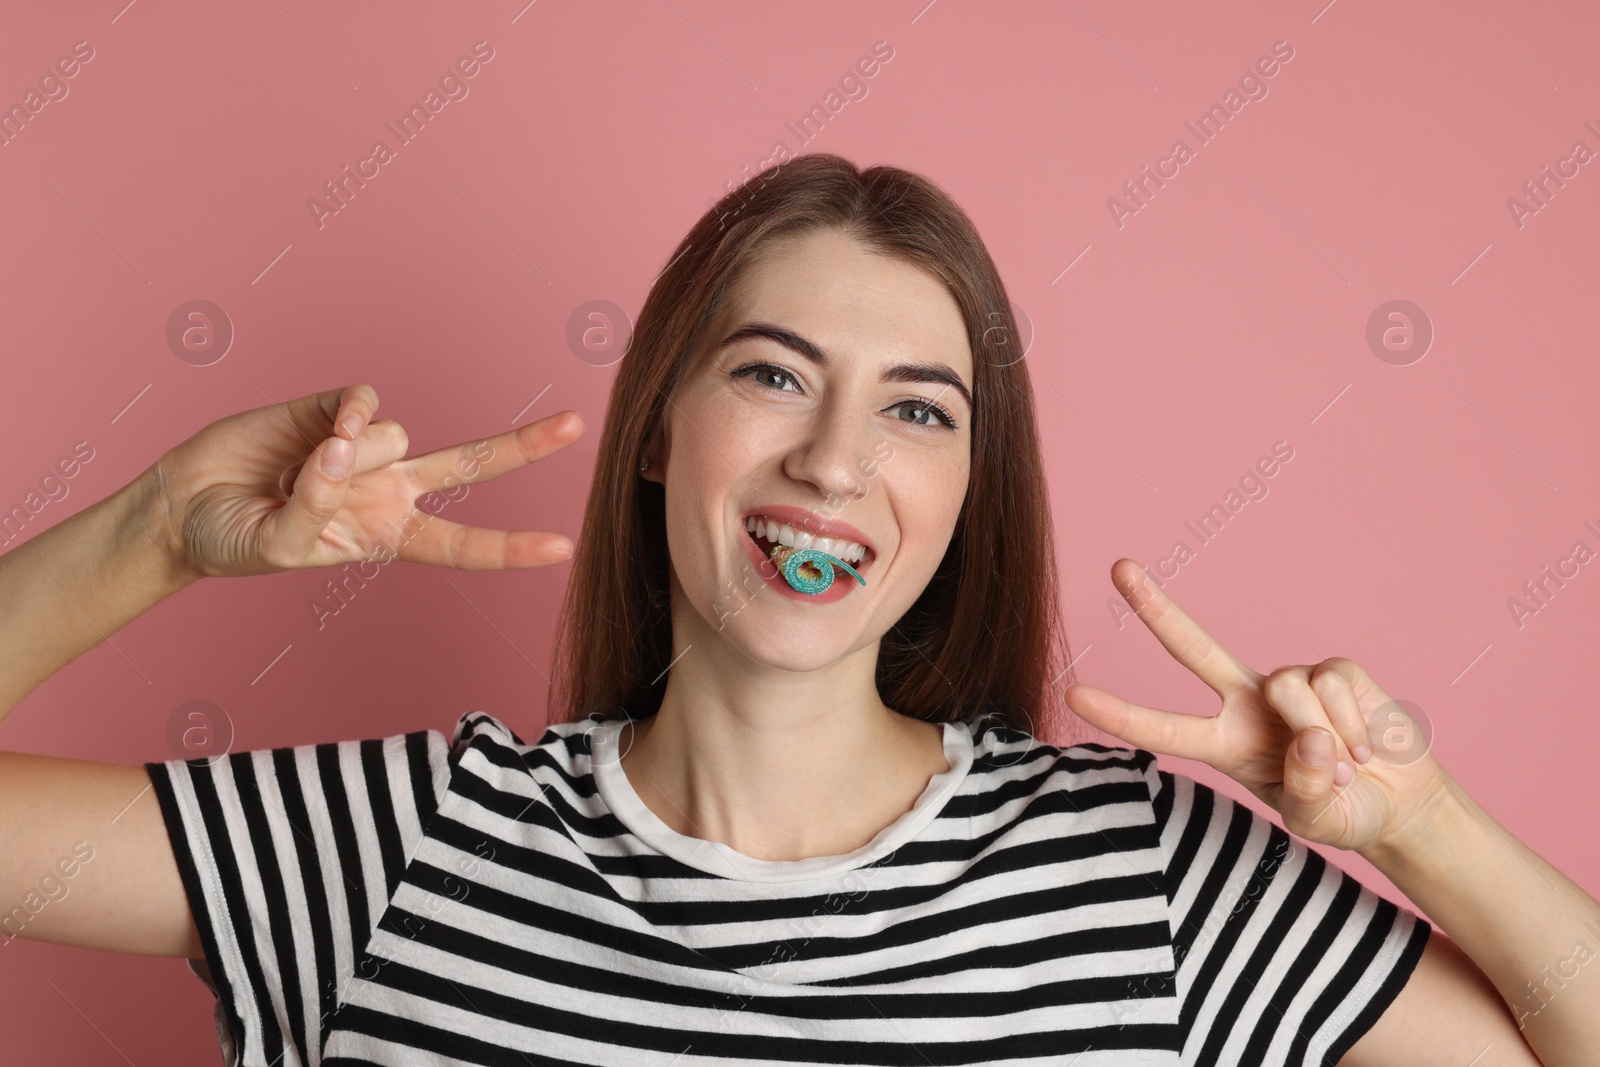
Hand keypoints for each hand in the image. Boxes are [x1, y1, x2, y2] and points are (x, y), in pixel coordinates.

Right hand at [151, 383, 583, 578]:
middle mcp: (391, 488)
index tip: (564, 549)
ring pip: (397, 437)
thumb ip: (315, 507)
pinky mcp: (334, 408)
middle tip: (576, 425)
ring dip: (350, 457)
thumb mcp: (280, 546)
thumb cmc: (237, 540)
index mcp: (390, 535)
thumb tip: (342, 448)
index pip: (462, 544)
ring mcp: (367, 447)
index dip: (511, 548)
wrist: (185, 507)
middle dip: (525, 445)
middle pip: (472, 464)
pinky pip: (366, 402)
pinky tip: (317, 433)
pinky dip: (347, 417)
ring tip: (297, 476)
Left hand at [1062, 558, 1452, 854]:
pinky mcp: (1335, 668)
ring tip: (1347, 766)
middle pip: (1194, 647)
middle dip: (1156, 607)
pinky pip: (1333, 685)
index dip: (1120, 713)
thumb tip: (1311, 739)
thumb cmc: (1344, 812)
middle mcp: (1248, 703)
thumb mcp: (1317, 821)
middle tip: (1118, 566)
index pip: (1163, 728)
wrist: (1400, 802)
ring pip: (1290, 690)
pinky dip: (1356, 726)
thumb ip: (1306, 792)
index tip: (1073, 694)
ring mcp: (1290, 682)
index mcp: (1225, 744)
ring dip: (1328, 738)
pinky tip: (1366, 745)